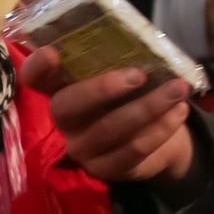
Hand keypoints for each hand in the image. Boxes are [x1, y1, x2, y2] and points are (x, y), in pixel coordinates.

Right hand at [18, 49, 195, 184]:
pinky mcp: (105, 170)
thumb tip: (147, 42)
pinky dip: (159, 130)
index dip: (37, 67)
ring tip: (177, 90)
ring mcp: (82, 148)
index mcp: (63, 89)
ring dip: (147, 108)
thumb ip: (125, 59)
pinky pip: (132, 151)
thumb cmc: (138, 95)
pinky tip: (178, 113)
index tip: (51, 52)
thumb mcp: (128, 73)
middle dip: (101, 89)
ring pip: (108, 129)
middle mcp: (65, 121)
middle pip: (65, 107)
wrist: (162, 137)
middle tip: (139, 75)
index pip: (35, 79)